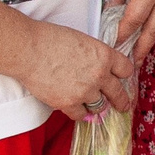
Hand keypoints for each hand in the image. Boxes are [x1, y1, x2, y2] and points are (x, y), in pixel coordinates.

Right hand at [21, 18, 137, 121]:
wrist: (29, 50)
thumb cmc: (50, 39)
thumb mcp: (83, 40)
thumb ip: (95, 55)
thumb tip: (99, 65)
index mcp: (104, 55)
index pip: (126, 70)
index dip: (123, 74)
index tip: (122, 79)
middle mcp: (99, 75)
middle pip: (118, 93)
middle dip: (122, 101)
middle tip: (123, 106)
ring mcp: (85, 91)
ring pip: (100, 106)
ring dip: (96, 106)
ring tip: (93, 106)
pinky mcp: (69, 103)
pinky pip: (81, 115)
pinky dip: (79, 113)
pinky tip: (76, 109)